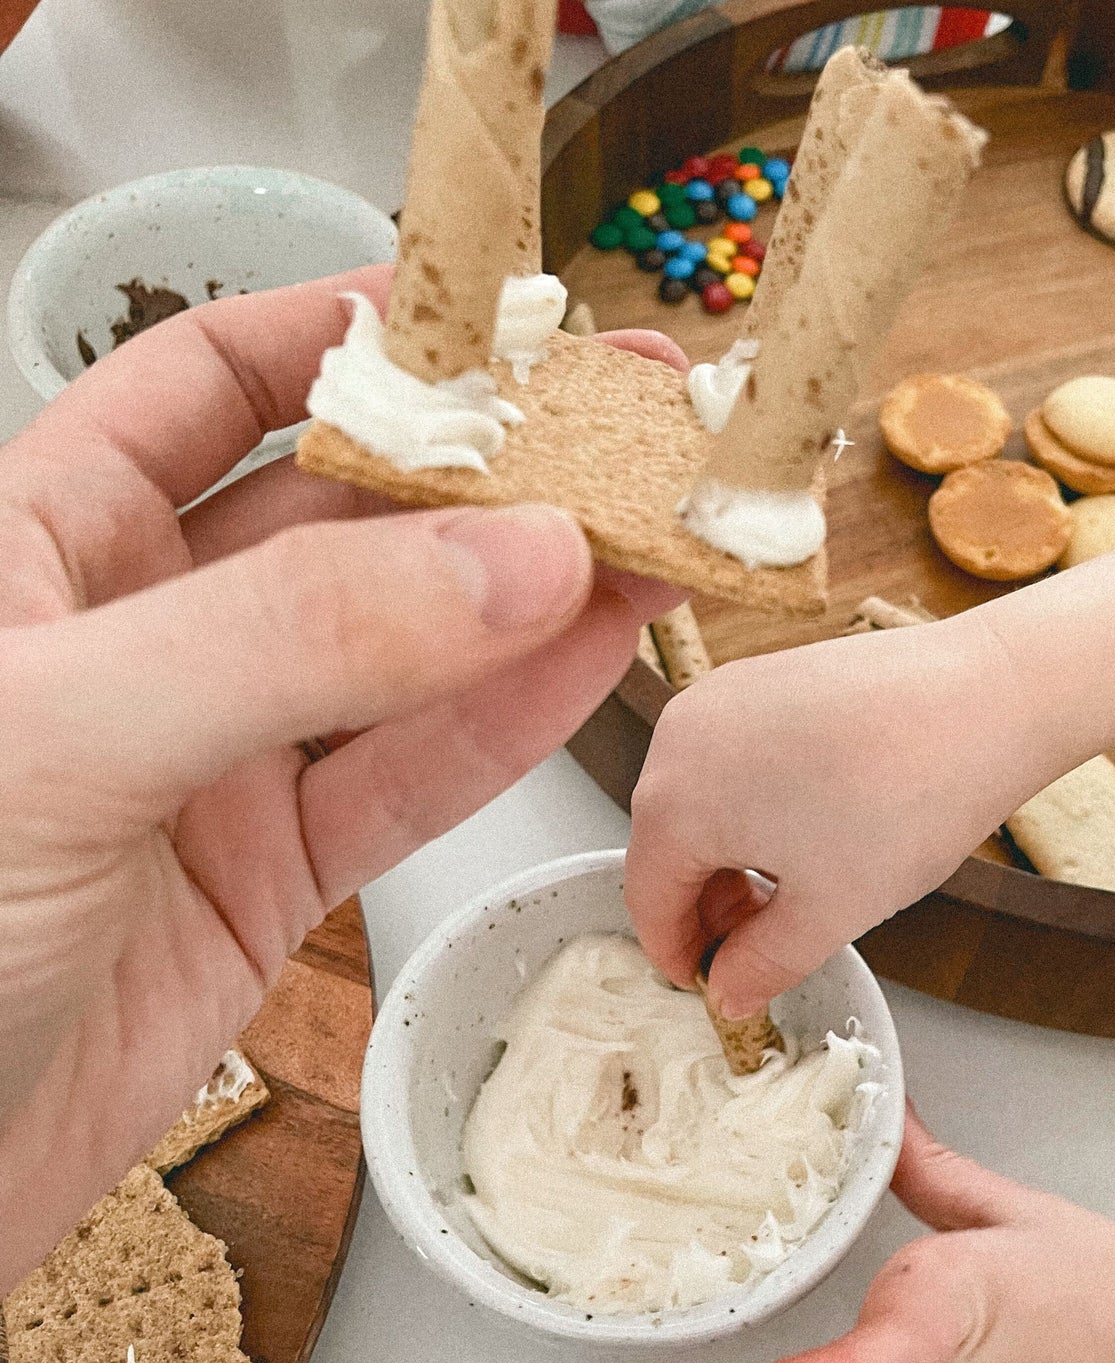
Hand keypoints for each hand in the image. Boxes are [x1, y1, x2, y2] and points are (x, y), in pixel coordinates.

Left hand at [0, 267, 685, 1284]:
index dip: (336, 337)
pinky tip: (588, 660)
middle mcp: (134, 642)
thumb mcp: (67, 736)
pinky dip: (501, 728)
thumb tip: (507, 559)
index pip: (200, 391)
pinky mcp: (267, 881)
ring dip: (522, 603)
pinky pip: (403, 783)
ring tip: (647, 535)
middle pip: (331, 520)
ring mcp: (208, 766)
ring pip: (394, 661)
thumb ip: (290, 640)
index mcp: (36, 549)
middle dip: (474, 475)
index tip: (479, 323)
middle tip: (611, 433)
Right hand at [625, 614, 1056, 1018]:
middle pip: (666, 845)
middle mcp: (679, 737)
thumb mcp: (830, 911)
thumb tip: (731, 992)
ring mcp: (721, 697)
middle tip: (761, 950)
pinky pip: (731, 758)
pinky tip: (809, 831)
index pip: (648, 900)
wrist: (988, 698)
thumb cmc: (910, 796)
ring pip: (698, 800)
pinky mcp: (763, 677)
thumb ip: (763, 964)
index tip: (716, 986)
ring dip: (730, 858)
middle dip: (708, 907)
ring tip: (794, 894)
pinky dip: (752, 805)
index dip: (681, 956)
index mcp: (674, 801)